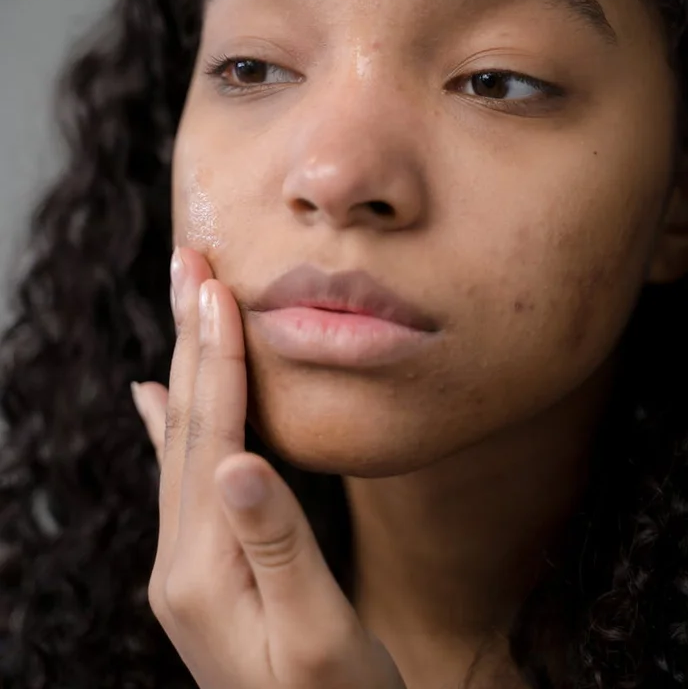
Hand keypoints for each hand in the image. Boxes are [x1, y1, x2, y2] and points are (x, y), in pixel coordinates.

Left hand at [130, 246, 406, 688]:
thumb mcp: (319, 638)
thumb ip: (279, 548)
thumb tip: (240, 460)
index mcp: (207, 568)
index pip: (213, 437)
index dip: (218, 359)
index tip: (218, 286)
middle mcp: (182, 560)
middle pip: (184, 426)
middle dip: (189, 340)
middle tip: (188, 263)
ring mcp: (187, 565)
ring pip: (182, 443)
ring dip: (185, 367)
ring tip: (186, 304)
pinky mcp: (204, 568)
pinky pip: (181, 477)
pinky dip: (169, 427)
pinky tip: (154, 396)